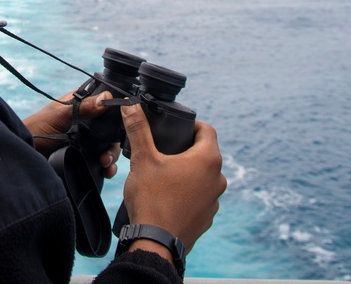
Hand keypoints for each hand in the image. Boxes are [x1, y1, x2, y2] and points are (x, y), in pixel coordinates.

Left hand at [22, 91, 121, 177]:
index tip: (124, 125)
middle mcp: (88, 122)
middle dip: (114, 142)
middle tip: (108, 154)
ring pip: (108, 146)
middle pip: (111, 130)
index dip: (117, 115)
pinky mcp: (85, 155)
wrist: (26, 154)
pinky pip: (101, 160)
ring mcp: (87, 140)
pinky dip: (107, 166)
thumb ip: (83, 107)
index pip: (107, 106)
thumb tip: (106, 98)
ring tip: (106, 164)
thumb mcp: (59, 115)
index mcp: (83, 105)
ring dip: (111, 156)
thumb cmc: (37, 128)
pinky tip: (106, 171)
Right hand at [120, 103, 225, 252]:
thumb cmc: (153, 200)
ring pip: (203, 176)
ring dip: (188, 172)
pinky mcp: (208, 216)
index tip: (175, 129)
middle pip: (205, 153)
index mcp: (207, 159)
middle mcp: (218, 178)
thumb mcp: (143, 158)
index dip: (191, 125)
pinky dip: (188, 193)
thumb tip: (132, 106)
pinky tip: (169, 196)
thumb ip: (138, 129)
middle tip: (165, 151)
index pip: (206, 130)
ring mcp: (214, 199)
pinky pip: (201, 196)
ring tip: (164, 175)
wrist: (156, 243)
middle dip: (186, 149)